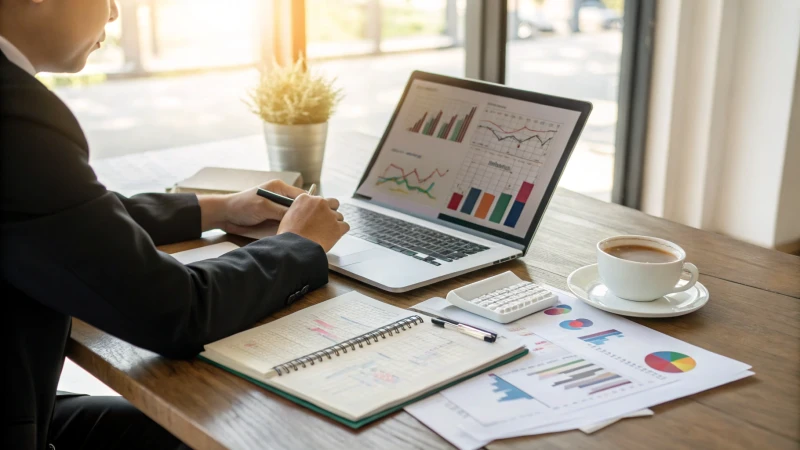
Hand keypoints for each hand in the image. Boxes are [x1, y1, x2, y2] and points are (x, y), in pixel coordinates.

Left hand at [197, 179, 336, 234]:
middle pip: (300, 207)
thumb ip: (282, 211)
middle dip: (307, 216)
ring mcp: (277, 209)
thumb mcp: (264, 207)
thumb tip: (298, 217)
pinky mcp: (273, 219)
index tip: (320, 214)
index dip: (311, 205)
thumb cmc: (241, 205)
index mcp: (279, 188)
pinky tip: (297, 235)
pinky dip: (291, 229)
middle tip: (318, 225)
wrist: (225, 215)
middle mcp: (280, 198)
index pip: (301, 196)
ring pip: (294, 217)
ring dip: (299, 224)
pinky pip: (286, 224)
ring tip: (310, 232)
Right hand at [277, 194, 348, 251]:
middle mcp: (319, 203)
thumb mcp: (289, 216)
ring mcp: (330, 214)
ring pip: (339, 216)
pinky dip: (341, 231)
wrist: (295, 247)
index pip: (318, 199)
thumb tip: (307, 214)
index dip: (319, 209)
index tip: (317, 216)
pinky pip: (345, 226)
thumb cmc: (290, 235)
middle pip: (333, 203)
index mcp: (306, 199)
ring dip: (335, 223)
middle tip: (326, 222)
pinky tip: (334, 236)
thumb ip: (301, 210)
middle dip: (331, 211)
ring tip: (326, 233)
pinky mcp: (337, 226)